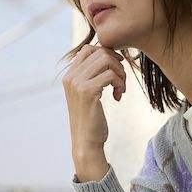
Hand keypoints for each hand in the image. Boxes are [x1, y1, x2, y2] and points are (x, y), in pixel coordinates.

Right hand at [62, 44, 126, 179]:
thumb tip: (110, 58)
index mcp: (69, 75)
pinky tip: (118, 97)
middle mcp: (71, 76)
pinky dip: (120, 84)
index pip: (88, 49)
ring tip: (120, 90)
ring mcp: (78, 83)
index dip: (107, 54)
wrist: (86, 142)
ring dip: (120, 74)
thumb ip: (93, 77)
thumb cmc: (91, 121)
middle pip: (101, 52)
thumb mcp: (89, 95)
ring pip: (107, 60)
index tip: (117, 68)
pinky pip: (111, 75)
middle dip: (117, 65)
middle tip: (121, 83)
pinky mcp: (88, 91)